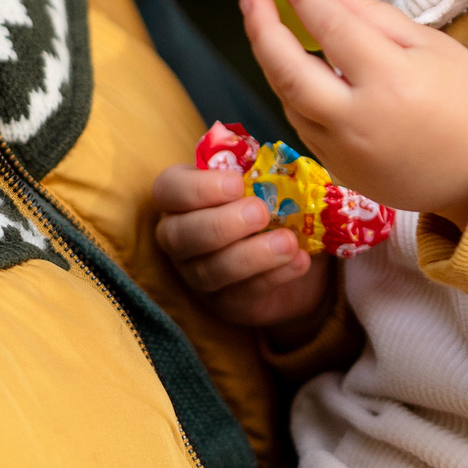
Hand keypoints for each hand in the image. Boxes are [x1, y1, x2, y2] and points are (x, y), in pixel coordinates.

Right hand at [152, 163, 333, 332]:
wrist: (298, 248)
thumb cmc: (272, 199)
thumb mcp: (269, 178)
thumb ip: (266, 169)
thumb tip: (286, 164)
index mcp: (184, 197)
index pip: (169, 189)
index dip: (196, 188)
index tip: (236, 183)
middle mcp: (181, 237)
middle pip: (179, 236)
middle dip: (221, 224)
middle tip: (260, 212)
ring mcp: (198, 274)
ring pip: (209, 271)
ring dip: (251, 256)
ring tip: (289, 242)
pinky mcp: (226, 303)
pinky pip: (241, 295)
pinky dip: (273, 276)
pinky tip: (299, 261)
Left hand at [241, 0, 467, 224]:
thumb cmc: (467, 98)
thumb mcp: (430, 45)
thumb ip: (372, 15)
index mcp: (392, 81)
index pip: (333, 28)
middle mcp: (360, 121)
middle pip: (290, 73)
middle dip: (263, 31)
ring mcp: (345, 153)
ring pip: (289, 102)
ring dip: (274, 62)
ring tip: (271, 28)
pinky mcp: (340, 173)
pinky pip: (304, 126)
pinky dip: (294, 94)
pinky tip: (297, 70)